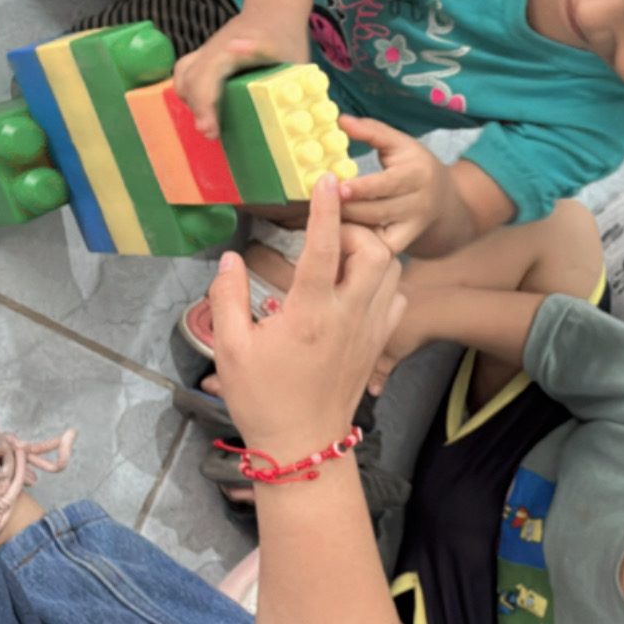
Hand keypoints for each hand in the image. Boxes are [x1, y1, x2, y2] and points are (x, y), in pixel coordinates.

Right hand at [174, 10, 311, 138]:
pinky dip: (192, 96)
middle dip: (198, 109)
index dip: (205, 104)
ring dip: (192, 102)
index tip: (210, 129)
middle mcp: (211, 50)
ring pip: (184, 77)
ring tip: (210, 124)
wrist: (275, 12)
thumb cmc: (283, 36)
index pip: (205, 76)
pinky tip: (207, 112)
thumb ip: (263, 48)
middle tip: (213, 133)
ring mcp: (206, 54)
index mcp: (228, 49)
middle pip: (190, 80)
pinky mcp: (205, 59)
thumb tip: (234, 48)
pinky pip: (187, 77)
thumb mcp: (282, 44)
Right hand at [209, 174, 403, 461]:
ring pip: (393, 271)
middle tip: (327, 236)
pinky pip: (396, 299)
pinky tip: (358, 287)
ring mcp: (369, 330)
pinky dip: (385, 282)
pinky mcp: (378, 344)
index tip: (327, 179)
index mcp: (310, 313)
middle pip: (376, 251)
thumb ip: (226, 299)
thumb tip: (228, 260)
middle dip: (356, 230)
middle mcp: (348, 316)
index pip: (325, 247)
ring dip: (372, 253)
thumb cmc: (263, 399)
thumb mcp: (230, 350)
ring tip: (341, 258)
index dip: (326, 209)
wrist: (302, 445)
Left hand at [335, 118, 455, 252]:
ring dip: (349, 225)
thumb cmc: (414, 165)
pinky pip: (379, 247)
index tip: (337, 188)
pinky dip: (358, 242)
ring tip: (324, 217)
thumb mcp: (399, 143)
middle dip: (347, 209)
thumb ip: (371, 131)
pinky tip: (340, 234)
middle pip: (378, 211)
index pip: (386, 184)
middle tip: (320, 203)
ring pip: (377, 230)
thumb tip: (341, 120)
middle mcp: (420, 203)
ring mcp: (414, 226)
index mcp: (418, 174)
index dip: (361, 188)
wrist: (444, 200)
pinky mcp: (405, 243)